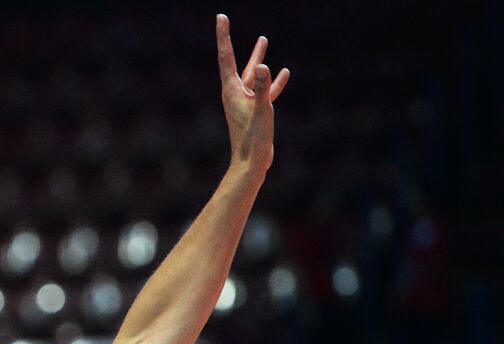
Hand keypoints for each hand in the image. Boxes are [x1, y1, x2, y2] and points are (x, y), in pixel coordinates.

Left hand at [216, 13, 289, 173]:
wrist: (252, 162)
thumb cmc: (253, 138)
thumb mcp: (261, 108)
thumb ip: (263, 87)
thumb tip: (263, 66)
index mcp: (231, 90)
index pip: (226, 57)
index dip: (224, 36)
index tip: (221, 17)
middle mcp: (234, 94)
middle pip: (235, 62)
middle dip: (233, 42)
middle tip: (226, 22)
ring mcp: (245, 103)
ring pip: (252, 74)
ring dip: (257, 58)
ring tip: (263, 40)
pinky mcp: (256, 111)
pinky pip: (265, 91)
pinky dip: (274, 82)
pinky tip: (285, 72)